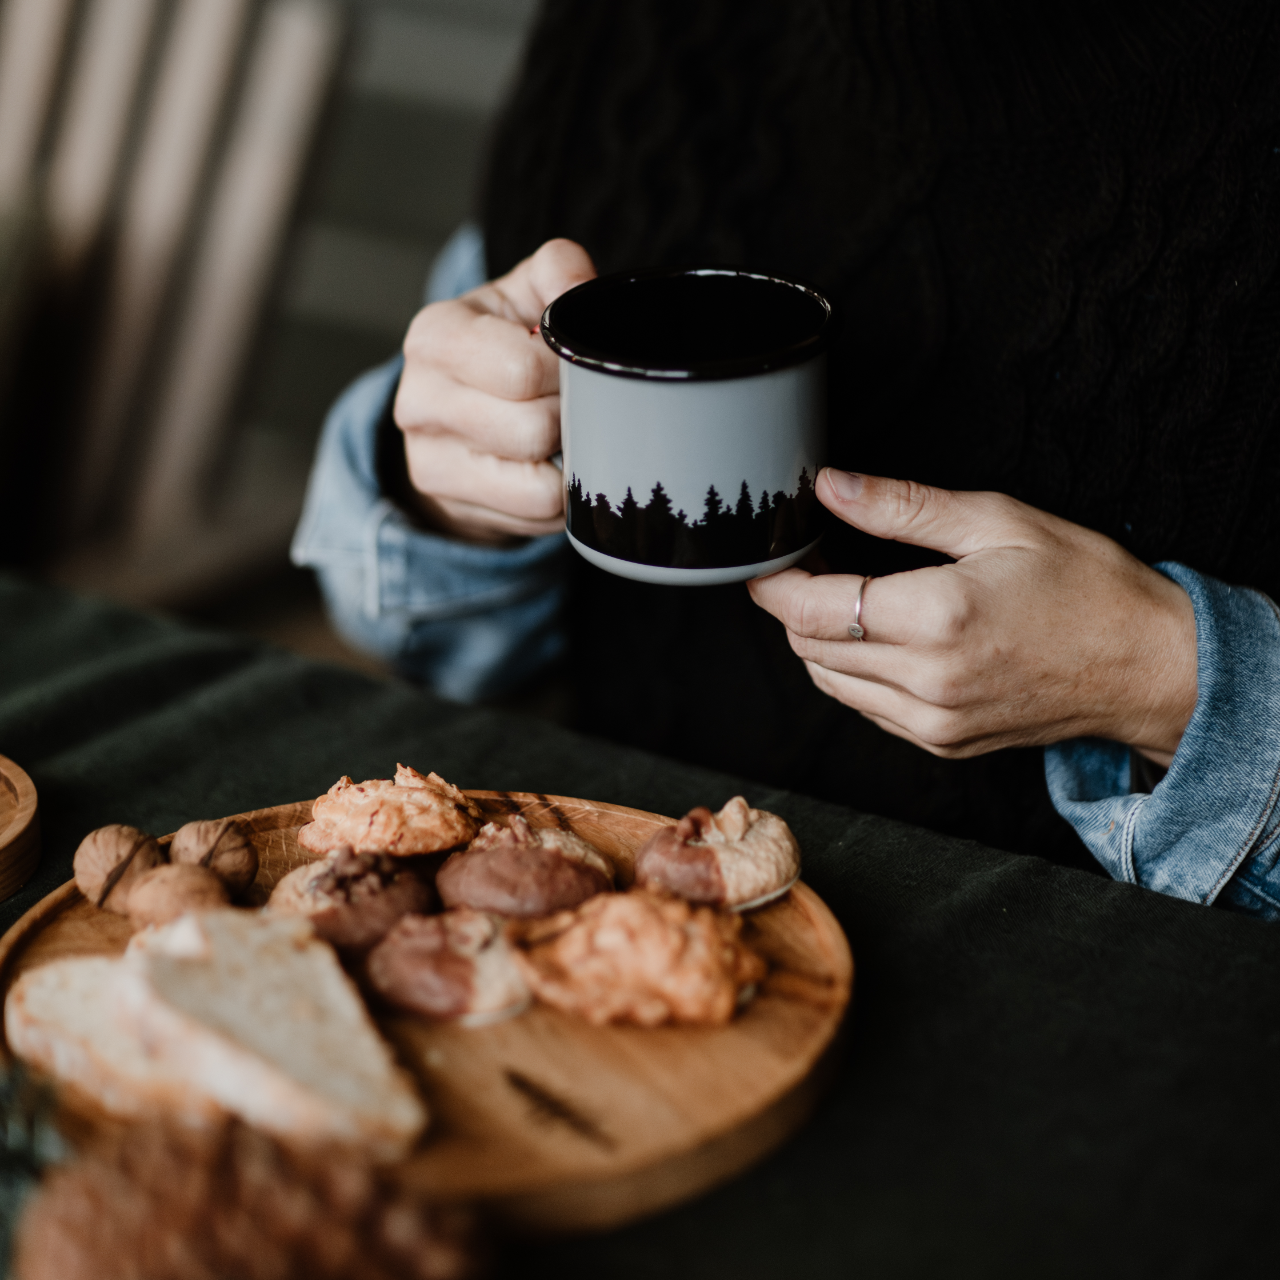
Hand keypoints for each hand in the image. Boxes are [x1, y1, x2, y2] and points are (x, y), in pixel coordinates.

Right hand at [394, 238, 596, 543]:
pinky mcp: (451, 503)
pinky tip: (553, 467)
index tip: (569, 363)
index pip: (521, 368)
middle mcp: (419, 399)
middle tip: (572, 402)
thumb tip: (578, 284)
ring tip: (564, 433)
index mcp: (435, 334)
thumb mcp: (525, 294)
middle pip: (534, 429)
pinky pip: (538, 514)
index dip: (566, 370)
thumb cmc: (502, 343)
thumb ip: (557, 271)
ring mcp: (429, 460)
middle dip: (571, 417)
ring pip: (538, 483)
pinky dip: (561, 495)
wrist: (457, 408)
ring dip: (568, 459)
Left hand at [748, 470, 1198, 765]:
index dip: (776, 584)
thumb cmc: (1088, 588)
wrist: (1148, 668)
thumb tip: (833, 487)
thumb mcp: (998, 522)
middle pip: (810, 648)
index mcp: (937, 619)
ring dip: (822, 640)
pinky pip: (867, 707)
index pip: (811, 611)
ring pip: (831, 682)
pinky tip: (885, 637)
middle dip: (796, 606)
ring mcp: (933, 722)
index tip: (771, 560)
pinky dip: (856, 672)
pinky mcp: (942, 743)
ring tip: (851, 596)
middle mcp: (927, 681)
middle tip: (818, 563)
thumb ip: (902, 508)